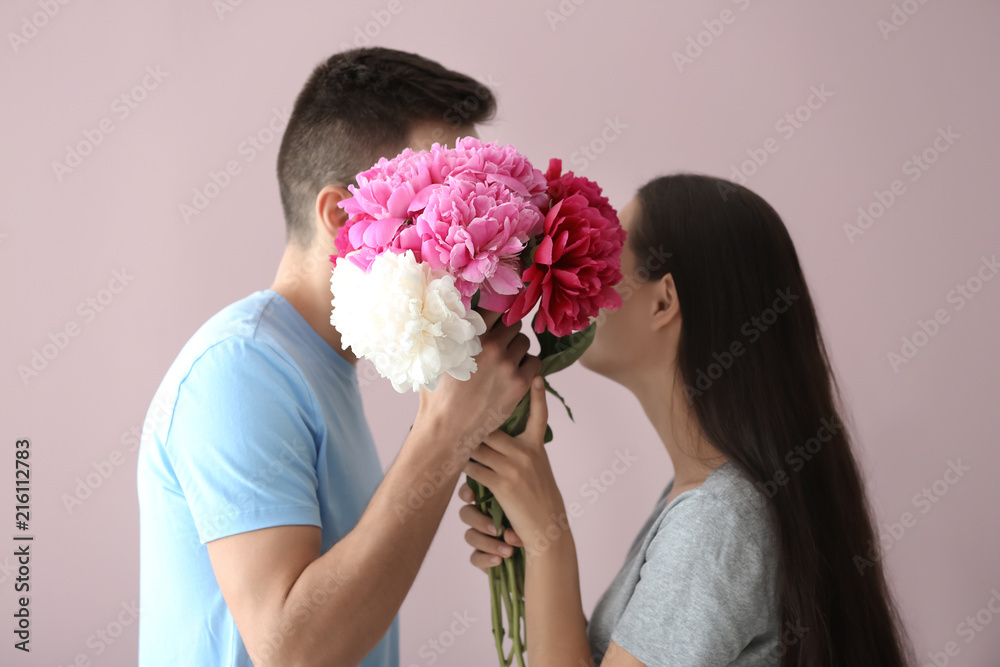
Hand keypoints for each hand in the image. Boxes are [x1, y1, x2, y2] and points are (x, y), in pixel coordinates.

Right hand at [416, 310, 540, 452]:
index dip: (495, 313)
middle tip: (498, 344)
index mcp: (470, 336)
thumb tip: (456, 314)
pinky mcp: (520, 383)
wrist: (447, 430)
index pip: (493, 308)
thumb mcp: (436, 357)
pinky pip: (535, 362)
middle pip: (512, 324)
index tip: (495, 318)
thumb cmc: (437, 395)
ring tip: (505, 360)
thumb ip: (449, 335)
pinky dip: (528, 365)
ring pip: (524, 342)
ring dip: (517, 347)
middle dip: (506, 331)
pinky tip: (516, 373)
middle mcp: (491, 346)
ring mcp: (507, 364)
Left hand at [460, 377, 567, 560]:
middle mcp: (527, 452)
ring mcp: (514, 467)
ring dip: (463, 445)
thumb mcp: (538, 467)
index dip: (539, 395)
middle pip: (493, 427)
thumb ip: (523, 449)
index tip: (536, 375)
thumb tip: (497, 436)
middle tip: (457, 411)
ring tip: (449, 438)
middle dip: (474, 422)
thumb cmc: (538, 497)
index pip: (540, 415)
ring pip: (479, 446)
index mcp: (537, 446)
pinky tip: (455, 463)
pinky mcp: (502, 484)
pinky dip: (463, 465)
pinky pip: (475, 467)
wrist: (545, 526)